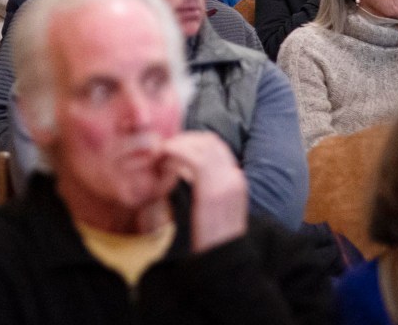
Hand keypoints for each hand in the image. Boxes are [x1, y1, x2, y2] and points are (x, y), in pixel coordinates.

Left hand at [161, 132, 247, 251]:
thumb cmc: (211, 237)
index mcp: (237, 180)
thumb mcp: (213, 207)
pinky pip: (193, 158)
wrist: (223, 259)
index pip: (216, 145)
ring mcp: (226, 182)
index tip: (172, 147)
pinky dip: (175, 152)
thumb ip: (205, 186)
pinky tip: (163, 160)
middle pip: (209, 140)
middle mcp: (235, 177)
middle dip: (183, 139)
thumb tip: (182, 170)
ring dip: (177, 144)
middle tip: (162, 148)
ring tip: (160, 154)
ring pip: (202, 144)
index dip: (192, 141)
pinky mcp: (212, 189)